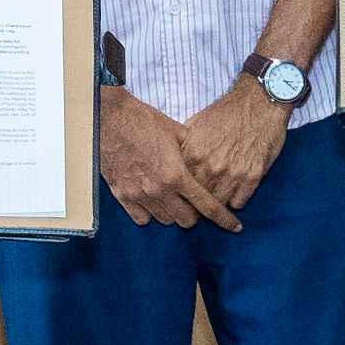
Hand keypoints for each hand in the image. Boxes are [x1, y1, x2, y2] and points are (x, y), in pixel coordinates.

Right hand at [95, 93, 212, 229]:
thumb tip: (205, 162)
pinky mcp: (122, 195)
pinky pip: (141, 218)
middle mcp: (159, 189)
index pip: (207, 206)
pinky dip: (150, 214)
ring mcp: (139, 195)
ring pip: (165, 220)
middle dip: (194, 214)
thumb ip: (193, 152)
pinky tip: (152, 202)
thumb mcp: (177, 132)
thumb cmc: (144, 121)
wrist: (110, 117)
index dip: (223, 219)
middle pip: (186, 220)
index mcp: (177, 174)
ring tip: (171, 199)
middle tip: (192, 202)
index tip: (234, 227)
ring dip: (172, 213)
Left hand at [169, 82, 282, 224]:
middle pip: (198, 198)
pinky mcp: (253, 176)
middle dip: (197, 202)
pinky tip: (234, 191)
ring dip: (217, 202)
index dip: (181, 191)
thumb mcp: (196, 124)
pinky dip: (236, 199)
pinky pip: (239, 201)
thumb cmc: (227, 112)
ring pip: (218, 203)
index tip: (183, 194)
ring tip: (216, 198)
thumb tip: (168, 160)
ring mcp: (233, 173)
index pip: (180, 185)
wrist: (259, 102)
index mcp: (193, 153)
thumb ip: (182, 145)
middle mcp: (211, 166)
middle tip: (199, 202)